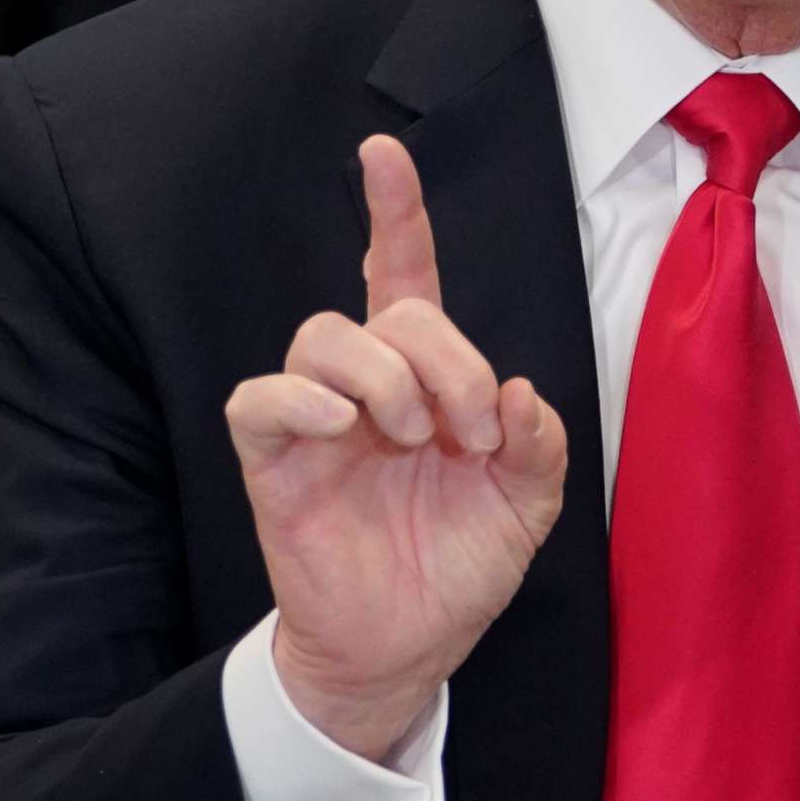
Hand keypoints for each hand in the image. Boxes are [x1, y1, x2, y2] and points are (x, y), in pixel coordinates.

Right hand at [224, 134, 568, 760]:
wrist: (408, 648)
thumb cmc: (458, 565)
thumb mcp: (527, 506)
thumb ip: (538, 445)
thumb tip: (520, 389)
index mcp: (425, 378)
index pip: (404, 274)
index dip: (395, 212)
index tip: (383, 152)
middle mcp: (367, 385)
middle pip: (388, 311)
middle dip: (445, 356)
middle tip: (469, 428)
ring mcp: (316, 420)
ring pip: (323, 336)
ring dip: (383, 374)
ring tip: (413, 435)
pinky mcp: (275, 462)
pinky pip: (261, 399)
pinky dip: (301, 398)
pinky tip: (344, 426)